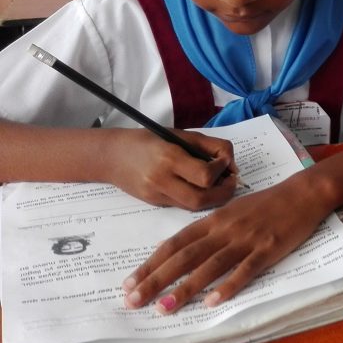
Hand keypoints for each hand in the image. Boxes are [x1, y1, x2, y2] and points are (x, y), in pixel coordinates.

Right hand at [104, 129, 237, 209]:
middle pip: (202, 199)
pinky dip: (198, 199)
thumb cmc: (149, 140)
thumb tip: (231, 163)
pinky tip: (201, 187)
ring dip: (214, 198)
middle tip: (231, 181)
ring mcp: (157, 195)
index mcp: (169, 158)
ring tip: (219, 184)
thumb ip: (210, 146)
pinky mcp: (154, 203)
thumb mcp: (181, 135)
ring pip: (195, 207)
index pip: (205, 175)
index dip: (222, 170)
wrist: (111, 156)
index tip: (225, 162)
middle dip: (224, 192)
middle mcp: (162, 180)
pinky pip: (183, 206)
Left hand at [122, 175, 331, 313]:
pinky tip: (212, 302)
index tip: (130, 283)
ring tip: (165, 308)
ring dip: (185, 288)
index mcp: (214, 219)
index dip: (151, 263)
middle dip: (156, 280)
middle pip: (185, 257)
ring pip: (210, 266)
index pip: (175, 243)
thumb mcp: (231, 211)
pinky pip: (245, 270)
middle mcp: (225, 229)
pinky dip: (228, 286)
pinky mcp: (268, 249)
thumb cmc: (267, 203)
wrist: (302, 193)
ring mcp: (246, 239)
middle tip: (133, 301)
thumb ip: (206, 229)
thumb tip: (177, 248)